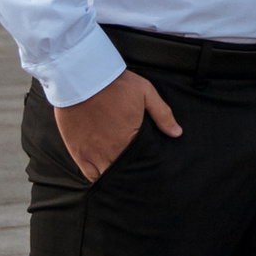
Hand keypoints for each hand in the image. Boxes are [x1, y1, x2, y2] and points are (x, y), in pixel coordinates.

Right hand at [55, 68, 182, 180]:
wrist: (82, 78)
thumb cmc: (115, 84)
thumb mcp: (145, 92)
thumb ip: (162, 114)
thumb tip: (177, 132)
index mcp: (129, 141)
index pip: (141, 165)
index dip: (145, 169)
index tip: (149, 170)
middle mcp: (111, 152)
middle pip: (124, 174)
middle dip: (131, 176)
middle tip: (137, 176)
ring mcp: (92, 154)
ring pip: (107, 178)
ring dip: (115, 177)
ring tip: (122, 176)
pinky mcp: (78, 152)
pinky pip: (89, 175)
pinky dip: (97, 177)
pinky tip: (103, 174)